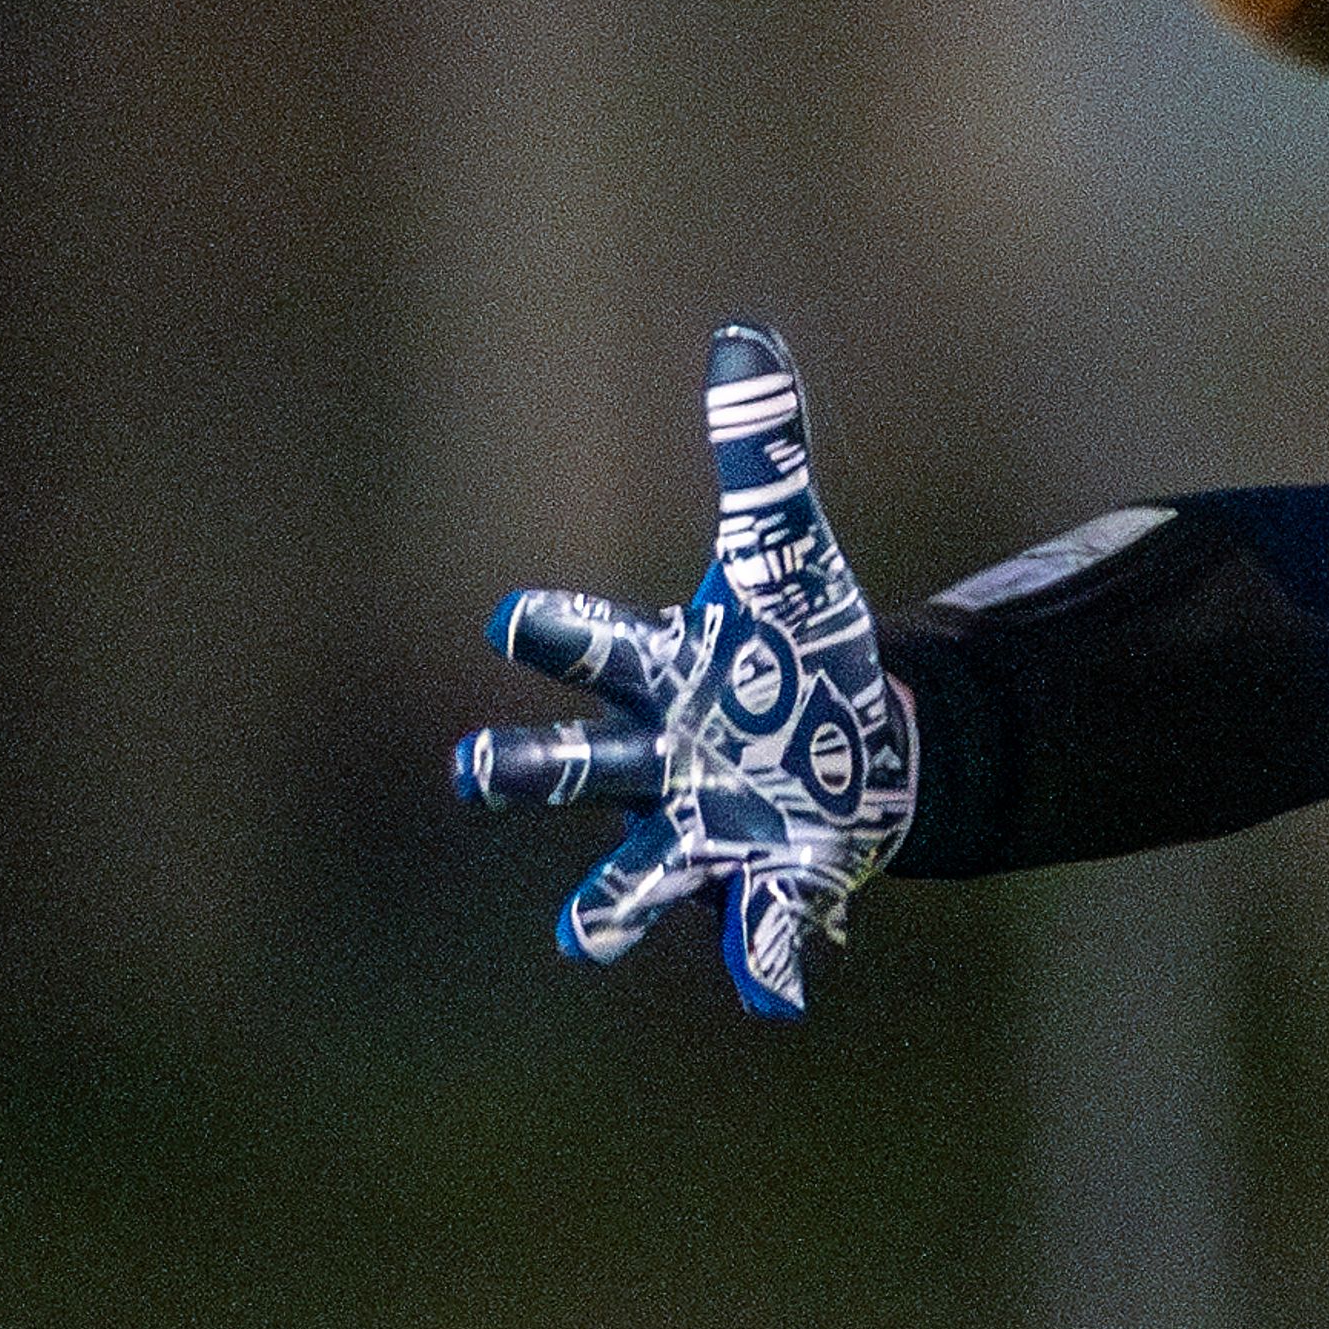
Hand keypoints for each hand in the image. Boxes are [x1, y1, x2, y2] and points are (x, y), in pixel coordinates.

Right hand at [452, 322, 914, 1017]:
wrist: (852, 744)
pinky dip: (763, 962)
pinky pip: (757, 930)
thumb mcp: (786, 552)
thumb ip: (760, 455)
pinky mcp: (768, 881)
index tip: (515, 616)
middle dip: (528, 771)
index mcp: (660, 674)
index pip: (595, 644)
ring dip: (610, 903)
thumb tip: (745, 332)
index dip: (554, 629)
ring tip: (583, 937)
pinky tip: (772, 996)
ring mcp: (706, 830)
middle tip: (476, 772)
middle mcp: (659, 761)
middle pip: (577, 767)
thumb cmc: (792, 650)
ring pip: (640, 874)